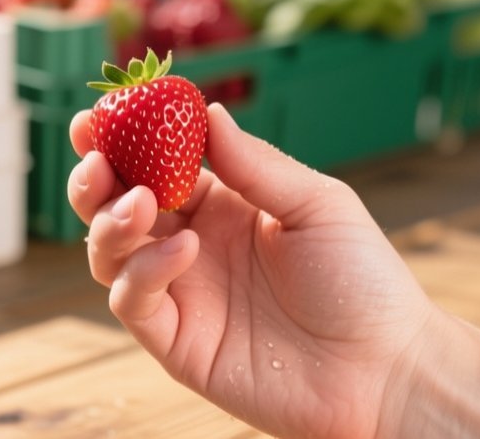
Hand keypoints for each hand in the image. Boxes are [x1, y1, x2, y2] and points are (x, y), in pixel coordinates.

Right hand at [67, 103, 434, 438]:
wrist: (384, 368)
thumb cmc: (363, 281)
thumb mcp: (316, 204)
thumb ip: (254, 164)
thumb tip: (206, 111)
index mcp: (223, 206)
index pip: (157, 165)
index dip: (125, 138)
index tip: (101, 112)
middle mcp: (192, 246)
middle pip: (117, 206)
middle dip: (95, 178)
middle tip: (95, 157)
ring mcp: (182, 294)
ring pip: (110, 253)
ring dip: (110, 222)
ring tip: (139, 202)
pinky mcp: (177, 343)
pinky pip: (134, 301)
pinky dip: (142, 271)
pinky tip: (182, 251)